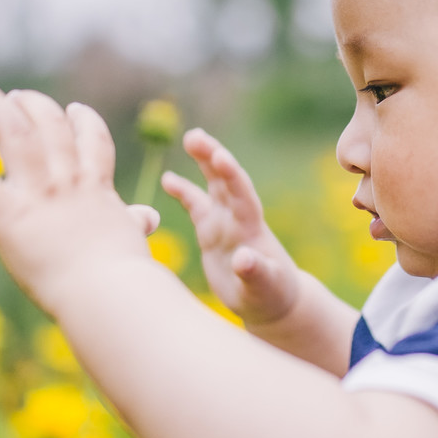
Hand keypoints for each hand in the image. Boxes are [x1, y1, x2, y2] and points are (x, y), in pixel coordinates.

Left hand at [0, 74, 150, 313]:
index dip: (84, 122)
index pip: (92, 142)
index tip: (75, 109)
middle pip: (50, 126)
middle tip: (16, 95)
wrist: (107, 292)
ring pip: (14, 135)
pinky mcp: (7, 216)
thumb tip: (148, 217)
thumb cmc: (124, 276)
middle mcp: (66, 182)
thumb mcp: (131, 240)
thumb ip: (134, 222)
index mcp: (96, 189)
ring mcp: (37, 195)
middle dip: (33, 105)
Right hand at [162, 128, 300, 326]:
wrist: (269, 301)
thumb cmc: (270, 295)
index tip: (219, 156)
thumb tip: (243, 259)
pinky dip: (183, 192)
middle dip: (212, 157)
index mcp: (250, 228)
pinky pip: (196, 206)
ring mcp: (224, 223)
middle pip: (224, 181)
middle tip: (195, 136)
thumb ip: (255, 272)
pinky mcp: (212, 233)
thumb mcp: (263, 287)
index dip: (230, 176)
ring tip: (191, 138)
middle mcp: (237, 219)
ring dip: (203, 162)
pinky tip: (167, 178)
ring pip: (212, 186)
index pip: (241, 195)